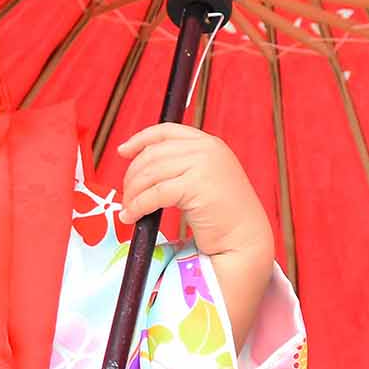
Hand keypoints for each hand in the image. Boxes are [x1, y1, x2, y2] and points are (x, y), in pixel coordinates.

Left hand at [116, 123, 274, 346]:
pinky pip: (155, 194)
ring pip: (150, 174)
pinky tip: (132, 217)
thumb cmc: (221, 213)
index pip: (166, 131)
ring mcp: (204, 165)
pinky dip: (138, 206)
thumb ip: (179, 164)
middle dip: (132, 176)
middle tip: (124, 197)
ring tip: (127, 210)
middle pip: (152, 155)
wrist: (245, 237)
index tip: (122, 151)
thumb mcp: (202, 177)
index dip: (140, 139)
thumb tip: (138, 160)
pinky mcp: (197, 186)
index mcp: (209, 143)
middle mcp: (207, 149)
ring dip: (132, 194)